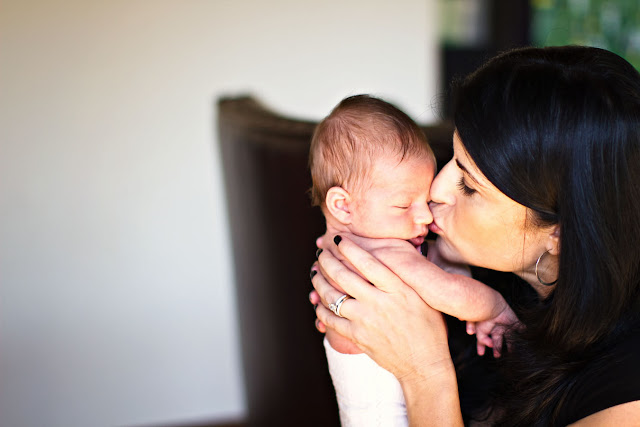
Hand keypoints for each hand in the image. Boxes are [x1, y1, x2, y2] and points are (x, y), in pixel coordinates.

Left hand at [312, 235, 452, 381]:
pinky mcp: (357, 337)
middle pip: (344, 276)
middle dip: (328, 260)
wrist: (424, 364)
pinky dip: (320, 309)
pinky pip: (331, 320)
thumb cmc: (429, 329)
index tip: (338, 239)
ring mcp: (365, 320)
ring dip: (319, 282)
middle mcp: (378, 302)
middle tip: (321, 252)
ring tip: (315, 272)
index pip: (367, 262)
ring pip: (332, 296)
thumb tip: (392, 255)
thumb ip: (406, 277)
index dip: (349, 248)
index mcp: (397, 289)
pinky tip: (317, 301)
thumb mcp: (424, 297)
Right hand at [466, 305, 519, 356]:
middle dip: (497, 348)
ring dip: (511, 345)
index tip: (481, 353)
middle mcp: (495, 328)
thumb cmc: (483, 319)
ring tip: (512, 352)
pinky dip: (523, 330)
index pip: (483, 340)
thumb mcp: (480, 332)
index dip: (481, 347)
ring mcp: (505, 326)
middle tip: (497, 356)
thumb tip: (490, 346)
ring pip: (509, 337)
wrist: (491, 307)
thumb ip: (483, 341)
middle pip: (497, 340)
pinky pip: (520, 327)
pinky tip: (525, 335)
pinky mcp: (514, 322)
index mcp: (486, 330)